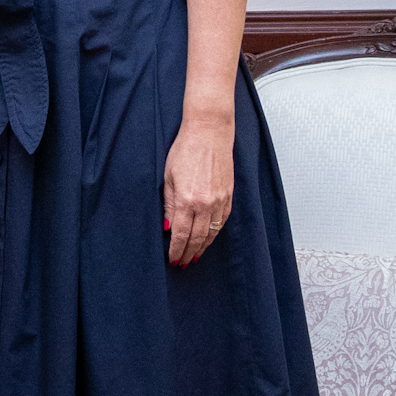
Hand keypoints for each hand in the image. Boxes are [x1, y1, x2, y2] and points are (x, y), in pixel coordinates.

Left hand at [163, 113, 233, 265]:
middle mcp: (204, 204)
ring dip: (203, 247)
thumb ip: (168, 204)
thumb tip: (167, 226)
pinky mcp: (229, 195)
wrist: (209, 133)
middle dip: (189, 252)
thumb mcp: (168, 177)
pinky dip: (215, 233)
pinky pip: (222, 221)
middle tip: (183, 262)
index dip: (176, 250)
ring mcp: (219, 200)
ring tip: (195, 255)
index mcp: (186, 200)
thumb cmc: (185, 150)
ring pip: (211, 233)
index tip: (173, 259)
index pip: (180, 234)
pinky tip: (209, 238)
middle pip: (197, 238)